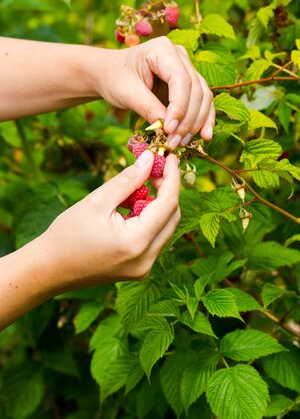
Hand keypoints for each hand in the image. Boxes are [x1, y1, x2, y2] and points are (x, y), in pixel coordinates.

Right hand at [41, 150, 179, 291]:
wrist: (49, 269)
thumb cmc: (67, 235)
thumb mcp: (97, 201)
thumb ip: (128, 180)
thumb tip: (150, 159)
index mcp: (136, 242)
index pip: (168, 204)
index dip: (172, 178)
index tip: (170, 157)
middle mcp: (146, 259)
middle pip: (171, 217)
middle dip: (166, 191)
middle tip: (153, 169)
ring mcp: (143, 268)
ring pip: (165, 228)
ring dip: (157, 205)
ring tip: (136, 188)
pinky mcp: (138, 269)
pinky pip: (154, 239)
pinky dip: (148, 220)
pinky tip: (131, 208)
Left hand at [90, 37, 214, 147]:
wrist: (109, 74)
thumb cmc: (114, 78)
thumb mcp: (126, 92)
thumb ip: (148, 107)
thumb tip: (169, 128)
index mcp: (163, 50)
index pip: (181, 80)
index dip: (179, 107)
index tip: (169, 130)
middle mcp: (180, 57)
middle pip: (196, 90)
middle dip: (187, 119)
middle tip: (174, 142)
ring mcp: (187, 69)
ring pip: (203, 97)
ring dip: (196, 122)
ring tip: (182, 142)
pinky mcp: (188, 85)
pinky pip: (202, 103)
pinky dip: (203, 120)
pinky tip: (205, 135)